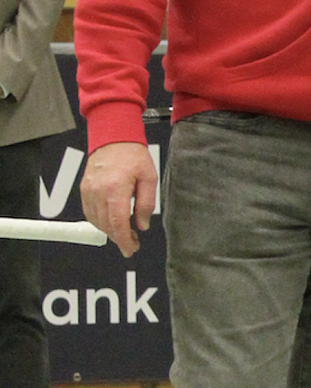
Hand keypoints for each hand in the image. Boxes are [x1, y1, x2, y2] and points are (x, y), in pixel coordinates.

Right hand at [81, 142, 157, 257]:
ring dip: (110, 230)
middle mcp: (98, 192)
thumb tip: (142, 225)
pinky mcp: (84, 189)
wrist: (113, 138)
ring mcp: (88, 191)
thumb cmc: (132, 154)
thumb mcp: (149, 178)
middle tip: (133, 243)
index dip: (123, 240)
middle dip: (119, 238)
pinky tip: (112, 222)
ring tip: (126, 232)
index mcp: (115, 190)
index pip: (117, 224)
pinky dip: (100, 221)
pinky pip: (90, 212)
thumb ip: (145, 204)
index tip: (130, 249)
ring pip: (96, 221)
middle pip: (106, 225)